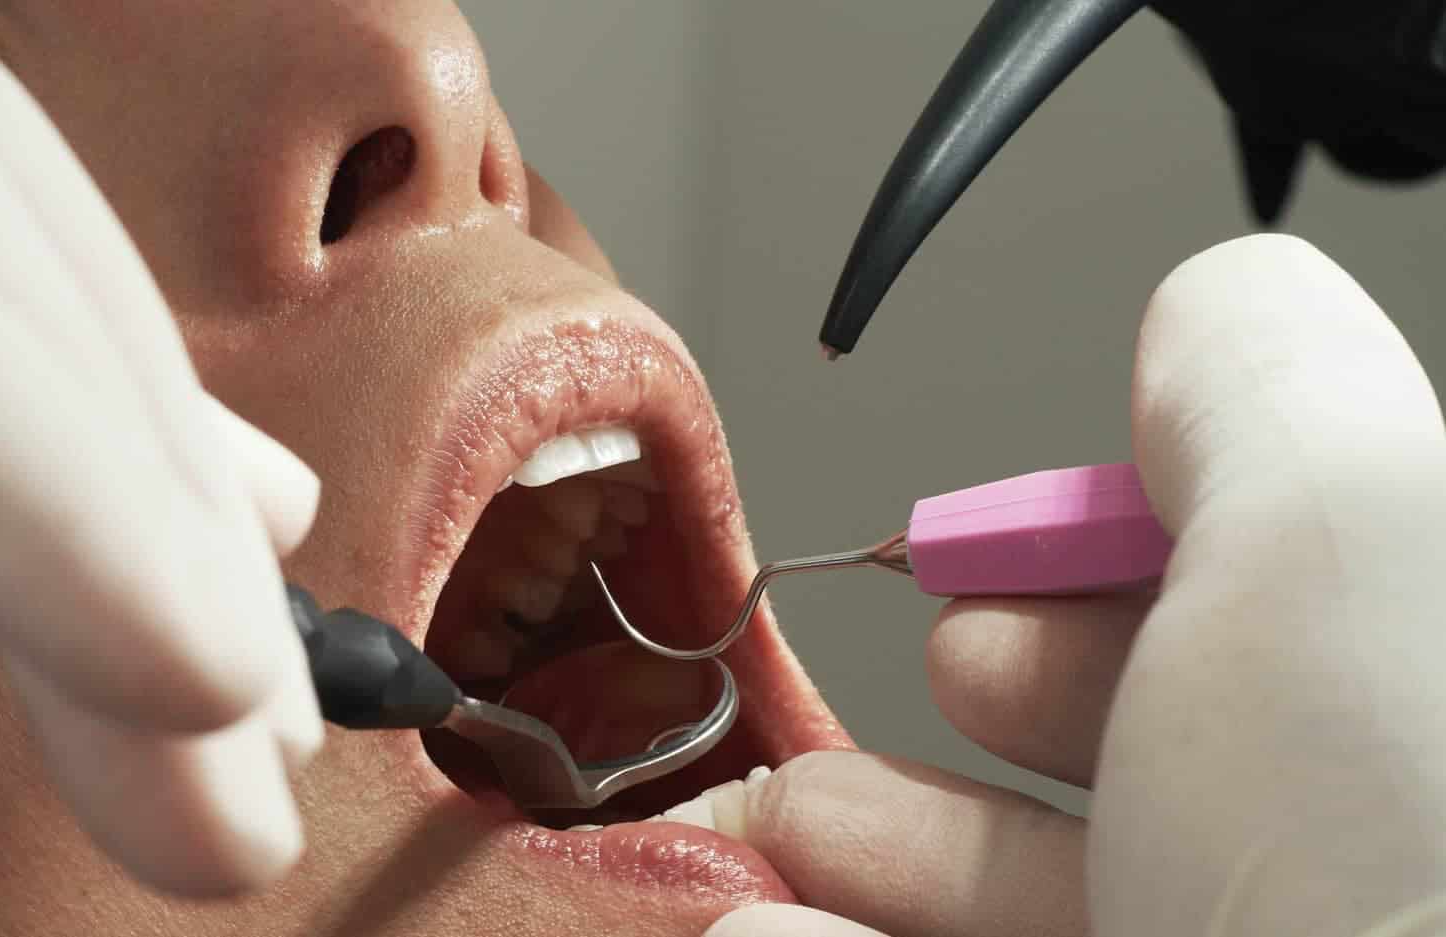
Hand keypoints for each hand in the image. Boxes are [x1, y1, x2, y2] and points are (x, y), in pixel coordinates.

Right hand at [705, 234, 1445, 935]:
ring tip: (771, 841)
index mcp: (1417, 711)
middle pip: (1157, 787)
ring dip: (878, 865)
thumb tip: (1197, 331)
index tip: (993, 572)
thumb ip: (1256, 378)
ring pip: (1051, 915)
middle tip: (895, 706)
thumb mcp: (1350, 514)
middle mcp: (1366, 865)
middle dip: (976, 725)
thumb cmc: (1412, 855)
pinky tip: (758, 933)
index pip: (1277, 613)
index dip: (1114, 564)